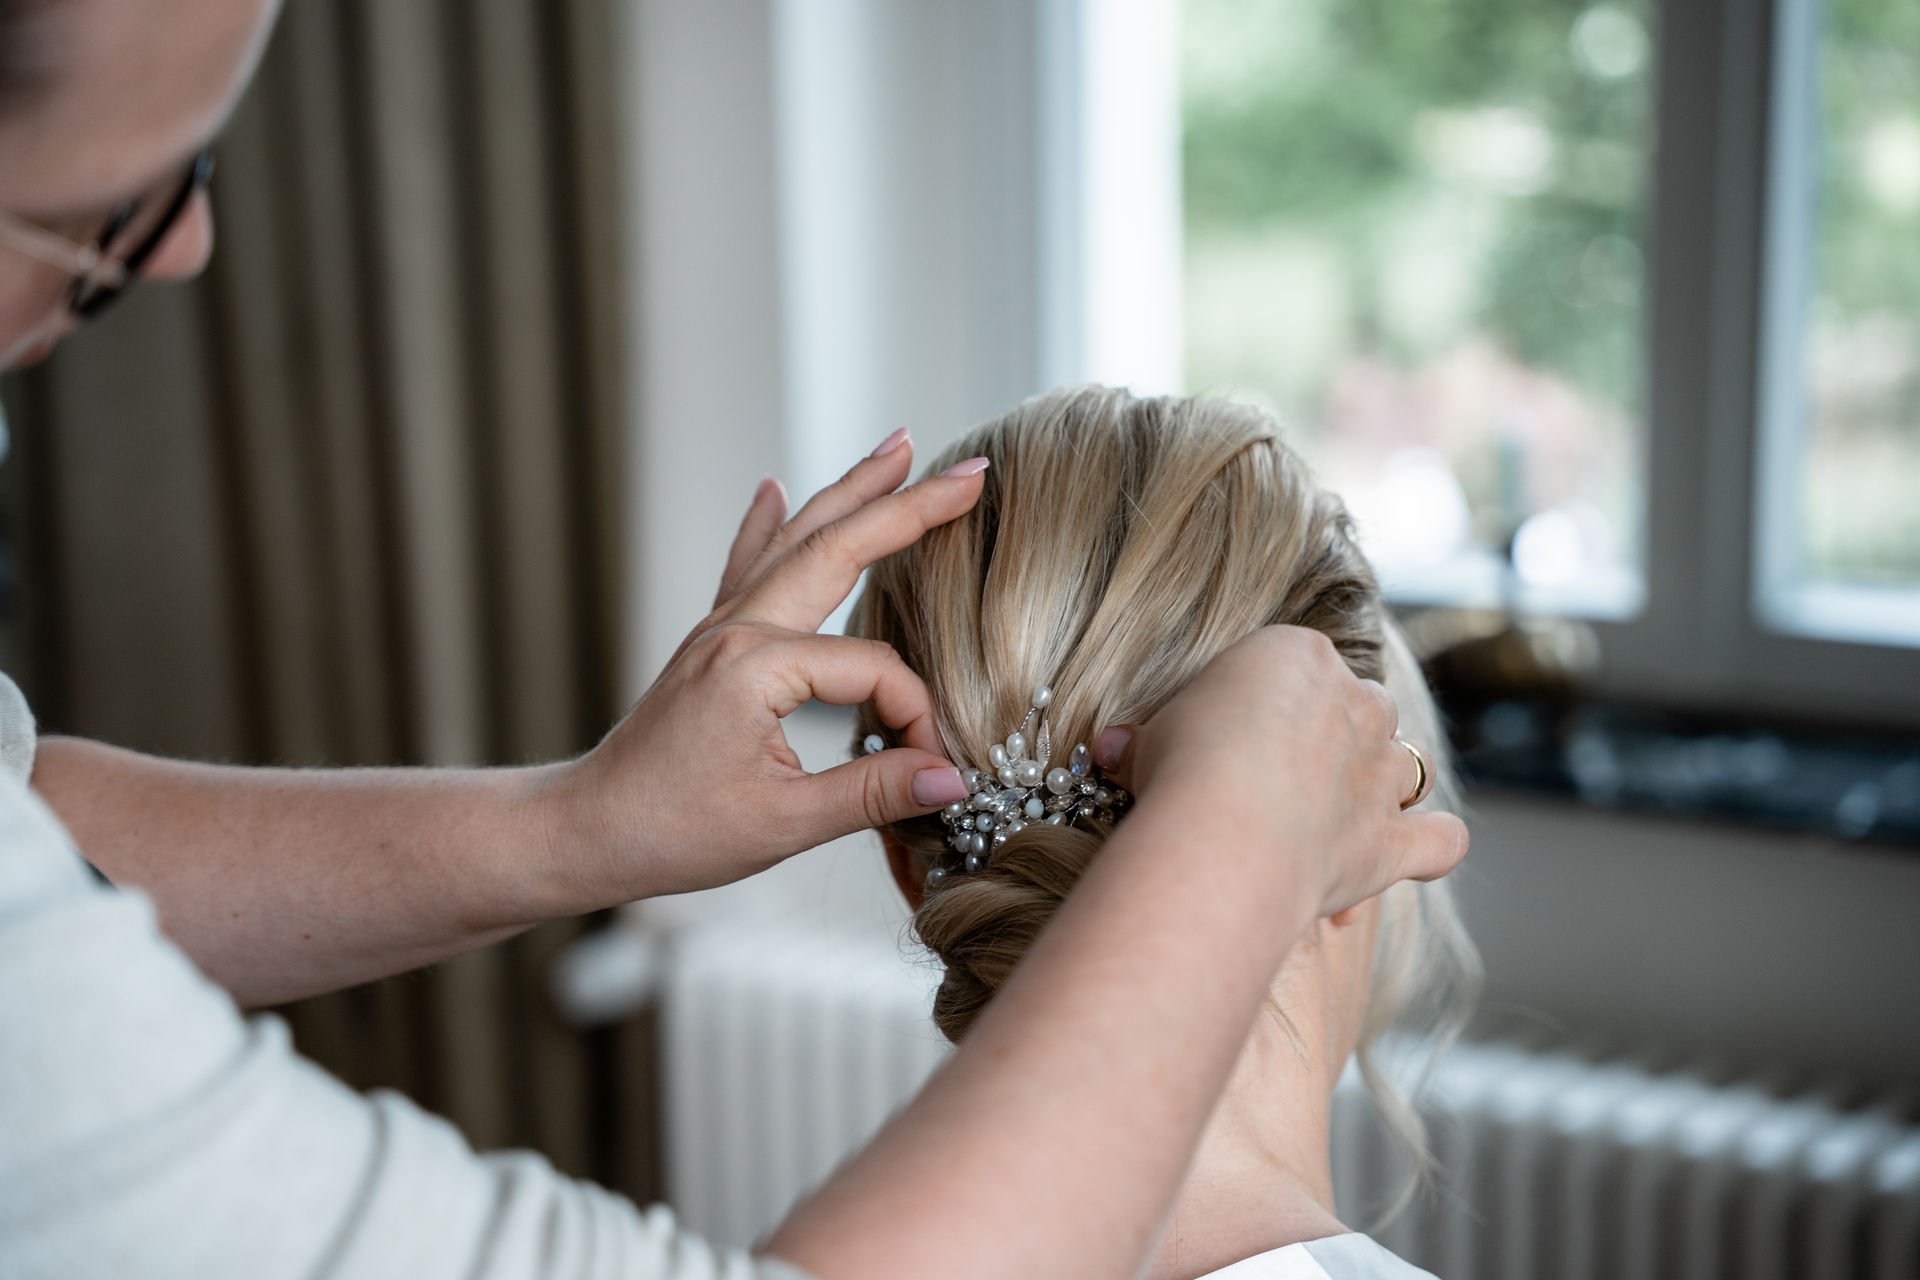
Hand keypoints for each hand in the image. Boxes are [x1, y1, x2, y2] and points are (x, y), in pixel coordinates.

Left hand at [547, 433, 987, 900]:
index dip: (914, 717)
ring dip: (850, 491)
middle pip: (838, 548)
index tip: (930, 768)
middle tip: (969, 472)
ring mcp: (720, 627)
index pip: (873, 670)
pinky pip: (746, 565)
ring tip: (899, 446)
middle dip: (908, 505)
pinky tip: (774, 486)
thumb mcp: (783, 824)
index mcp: (756, 667)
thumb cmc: (673, 832)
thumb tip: (951, 779)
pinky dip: (766, 523)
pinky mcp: (710, 641)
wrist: (589, 830)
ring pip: (797, 540)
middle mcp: (738, 629)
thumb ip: (873, 794)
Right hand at [1091, 627, 1465, 918]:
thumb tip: (1113, 750)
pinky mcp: (1393, 838)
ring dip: (1382, 781)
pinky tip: (1413, 849)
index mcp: (1297, 655)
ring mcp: (1383, 772)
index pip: (1293, 661)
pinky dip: (1431, 843)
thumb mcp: (1147, 736)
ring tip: (1339, 807)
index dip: (1266, 698)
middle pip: (1362, 703)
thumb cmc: (1181, 768)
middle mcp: (1357, 703)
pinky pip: (1439, 838)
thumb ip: (1144, 739)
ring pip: (1406, 762)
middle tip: (1281, 773)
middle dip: (1334, 733)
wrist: (1224, 829)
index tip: (1230, 730)